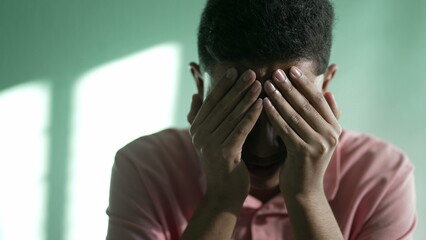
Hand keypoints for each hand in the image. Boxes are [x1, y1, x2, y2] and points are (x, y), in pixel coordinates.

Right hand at [187, 68, 262, 205]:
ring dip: (247, 98)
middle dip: (238, 87)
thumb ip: (201, 117)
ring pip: (232, 116)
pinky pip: (241, 130)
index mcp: (196, 128)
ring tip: (260, 83)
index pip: (211, 101)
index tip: (235, 69)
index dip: (223, 85)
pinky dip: (251, 116)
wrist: (223, 193)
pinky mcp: (224, 154)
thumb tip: (194, 96)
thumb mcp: (208, 139)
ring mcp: (210, 144)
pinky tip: (262, 104)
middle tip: (251, 71)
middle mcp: (200, 135)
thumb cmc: (222, 163)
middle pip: (222, 106)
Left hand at [263, 66, 341, 197]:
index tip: (291, 69)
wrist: (304, 190)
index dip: (304, 83)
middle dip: (290, 87)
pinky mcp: (304, 153)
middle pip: (306, 104)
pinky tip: (263, 104)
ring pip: (295, 114)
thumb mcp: (320, 138)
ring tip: (266, 84)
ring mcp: (319, 144)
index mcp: (335, 128)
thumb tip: (329, 93)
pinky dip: (274, 114)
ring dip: (279, 97)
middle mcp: (331, 135)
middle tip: (275, 72)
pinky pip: (285, 128)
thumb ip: (325, 116)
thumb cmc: (307, 160)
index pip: (319, 99)